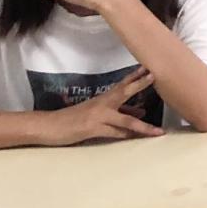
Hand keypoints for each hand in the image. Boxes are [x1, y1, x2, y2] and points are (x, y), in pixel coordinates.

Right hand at [38, 67, 163, 145]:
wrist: (48, 126)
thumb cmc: (74, 119)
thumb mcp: (97, 113)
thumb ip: (120, 112)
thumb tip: (141, 112)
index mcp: (103, 99)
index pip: (122, 85)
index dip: (136, 76)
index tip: (150, 68)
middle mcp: (102, 104)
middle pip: (123, 92)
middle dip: (139, 85)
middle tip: (154, 76)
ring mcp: (97, 116)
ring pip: (125, 120)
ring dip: (143, 126)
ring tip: (158, 130)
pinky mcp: (92, 129)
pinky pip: (113, 133)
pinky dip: (125, 136)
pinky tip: (136, 139)